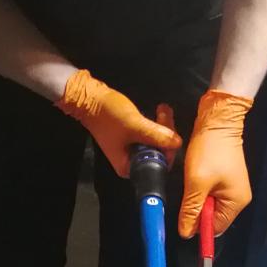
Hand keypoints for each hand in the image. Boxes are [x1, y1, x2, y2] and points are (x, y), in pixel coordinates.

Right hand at [56, 70, 181, 178]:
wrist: (89, 99)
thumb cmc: (108, 114)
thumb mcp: (135, 125)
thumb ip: (156, 135)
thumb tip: (177, 142)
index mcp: (129, 167)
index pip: (158, 165)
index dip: (168, 149)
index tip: (172, 131)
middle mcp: (131, 163)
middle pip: (160, 154)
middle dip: (167, 133)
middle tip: (165, 112)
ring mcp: (132, 151)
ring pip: (157, 143)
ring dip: (163, 126)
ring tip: (163, 108)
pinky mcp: (133, 140)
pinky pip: (151, 136)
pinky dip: (156, 125)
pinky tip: (159, 111)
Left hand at [178, 90, 252, 238]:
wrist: (218, 120)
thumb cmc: (209, 151)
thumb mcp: (197, 183)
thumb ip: (191, 210)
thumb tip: (185, 234)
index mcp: (237, 202)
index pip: (215, 228)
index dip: (198, 224)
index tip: (185, 211)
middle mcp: (238, 198)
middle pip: (212, 216)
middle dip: (197, 208)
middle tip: (189, 190)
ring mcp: (232, 186)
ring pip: (209, 203)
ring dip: (197, 196)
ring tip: (193, 180)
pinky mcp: (225, 177)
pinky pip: (210, 191)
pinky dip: (199, 187)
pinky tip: (195, 175)